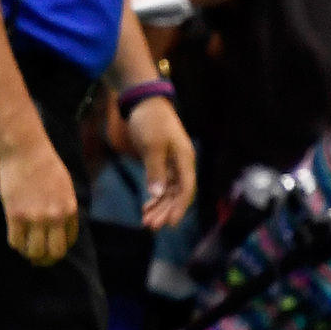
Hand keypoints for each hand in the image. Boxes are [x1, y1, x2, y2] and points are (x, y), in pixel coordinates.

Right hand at [0, 136, 79, 263]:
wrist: (25, 150)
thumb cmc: (44, 164)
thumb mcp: (64, 187)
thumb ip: (64, 208)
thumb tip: (59, 228)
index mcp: (69, 209)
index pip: (68, 242)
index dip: (58, 247)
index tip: (49, 246)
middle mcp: (54, 217)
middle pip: (54, 253)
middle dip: (46, 259)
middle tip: (37, 257)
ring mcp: (34, 217)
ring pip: (33, 252)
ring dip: (28, 253)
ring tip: (24, 247)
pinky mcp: (15, 215)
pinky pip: (15, 241)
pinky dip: (15, 243)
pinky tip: (15, 235)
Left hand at [126, 97, 195, 228]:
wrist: (144, 103)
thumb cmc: (150, 120)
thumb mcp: (152, 145)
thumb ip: (155, 170)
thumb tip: (158, 194)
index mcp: (185, 158)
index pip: (186, 188)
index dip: (179, 207)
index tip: (170, 223)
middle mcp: (182, 164)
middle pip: (178, 194)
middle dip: (165, 211)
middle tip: (151, 226)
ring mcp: (173, 164)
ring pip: (169, 192)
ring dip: (159, 207)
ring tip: (146, 222)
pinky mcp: (163, 163)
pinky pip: (163, 185)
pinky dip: (155, 197)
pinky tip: (146, 207)